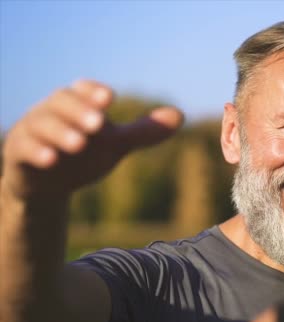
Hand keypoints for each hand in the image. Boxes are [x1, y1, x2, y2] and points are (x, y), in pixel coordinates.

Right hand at [0, 80, 182, 201]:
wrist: (50, 184)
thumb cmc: (84, 155)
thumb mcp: (115, 144)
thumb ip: (143, 131)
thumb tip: (180, 116)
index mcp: (77, 104)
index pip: (83, 90)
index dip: (93, 92)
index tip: (110, 98)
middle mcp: (52, 112)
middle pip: (61, 102)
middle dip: (79, 111)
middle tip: (99, 123)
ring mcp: (32, 131)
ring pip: (42, 124)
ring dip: (61, 132)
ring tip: (80, 143)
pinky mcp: (18, 153)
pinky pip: (23, 148)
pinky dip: (37, 152)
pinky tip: (51, 160)